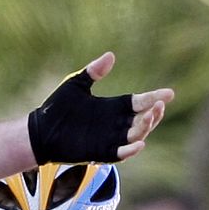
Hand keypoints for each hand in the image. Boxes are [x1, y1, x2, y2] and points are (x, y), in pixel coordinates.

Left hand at [27, 53, 174, 164]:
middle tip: (159, 105)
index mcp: (113, 107)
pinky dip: (130, 150)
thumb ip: (93, 72)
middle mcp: (115, 123)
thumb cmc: (56, 108)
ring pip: (136, 135)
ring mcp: (109, 139)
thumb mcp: (75, 85)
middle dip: (154, 113)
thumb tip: (110, 55)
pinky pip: (120, 154)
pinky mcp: (100, 152)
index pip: (140, 102)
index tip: (169, 93)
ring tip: (150, 117)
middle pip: (144, 119)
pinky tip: (139, 144)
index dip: (155, 97)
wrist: (39, 131)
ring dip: (146, 128)